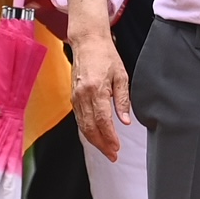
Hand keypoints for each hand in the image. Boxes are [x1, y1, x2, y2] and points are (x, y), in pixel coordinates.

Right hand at [70, 31, 133, 162]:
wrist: (87, 43)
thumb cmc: (106, 56)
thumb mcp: (121, 76)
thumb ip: (123, 100)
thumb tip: (126, 121)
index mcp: (96, 90)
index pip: (102, 120)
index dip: (109, 137)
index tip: (117, 148)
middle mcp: (83, 96)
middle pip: (90, 128)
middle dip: (102, 144)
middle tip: (113, 155)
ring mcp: (75, 97)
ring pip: (82, 126)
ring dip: (94, 141)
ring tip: (107, 150)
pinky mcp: (73, 97)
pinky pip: (79, 119)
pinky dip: (87, 131)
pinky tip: (96, 137)